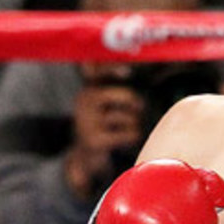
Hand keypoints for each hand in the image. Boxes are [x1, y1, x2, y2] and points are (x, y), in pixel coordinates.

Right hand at [66, 80, 146, 198]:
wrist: (85, 153)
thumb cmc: (105, 123)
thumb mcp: (107, 102)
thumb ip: (119, 88)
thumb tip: (130, 70)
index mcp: (89, 88)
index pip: (99, 72)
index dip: (113, 70)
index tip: (128, 72)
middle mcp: (85, 100)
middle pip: (129, 97)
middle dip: (138, 105)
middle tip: (136, 110)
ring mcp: (88, 120)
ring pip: (131, 118)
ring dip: (134, 125)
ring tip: (123, 129)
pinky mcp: (95, 139)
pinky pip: (130, 134)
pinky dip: (132, 138)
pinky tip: (122, 140)